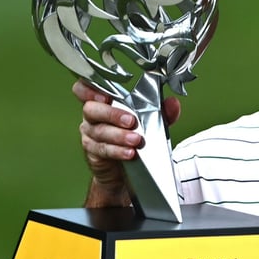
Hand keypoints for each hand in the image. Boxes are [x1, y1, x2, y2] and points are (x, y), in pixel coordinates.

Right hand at [73, 79, 180, 202]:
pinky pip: (102, 150)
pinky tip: (130, 153)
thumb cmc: (132, 137)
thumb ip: (161, 112)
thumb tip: (173, 103)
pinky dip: (117, 151)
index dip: (89, 89)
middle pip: (91, 110)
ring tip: (136, 140)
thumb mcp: (150, 122)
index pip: (84, 89)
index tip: (106, 96)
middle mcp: (92, 116)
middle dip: (112, 114)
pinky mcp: (93, 152)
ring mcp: (90, 134)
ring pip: (99, 131)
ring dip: (119, 135)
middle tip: (131, 121)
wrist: (124, 170)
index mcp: (102, 102)